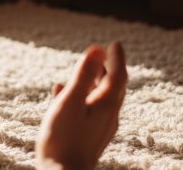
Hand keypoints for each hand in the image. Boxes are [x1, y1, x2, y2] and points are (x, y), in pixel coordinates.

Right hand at [36, 42, 126, 169]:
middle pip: (113, 87)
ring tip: (83, 72)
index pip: (119, 75)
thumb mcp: (71, 101)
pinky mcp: (89, 137)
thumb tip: (97, 49)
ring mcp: (100, 128)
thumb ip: (83, 75)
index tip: (115, 43)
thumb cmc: (64, 138)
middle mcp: (109, 116)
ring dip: (93, 83)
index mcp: (107, 104)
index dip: (117, 58)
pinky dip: (81, 97)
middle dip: (107, 69)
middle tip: (101, 55)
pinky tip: (63, 95)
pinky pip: (89, 110)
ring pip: (101, 99)